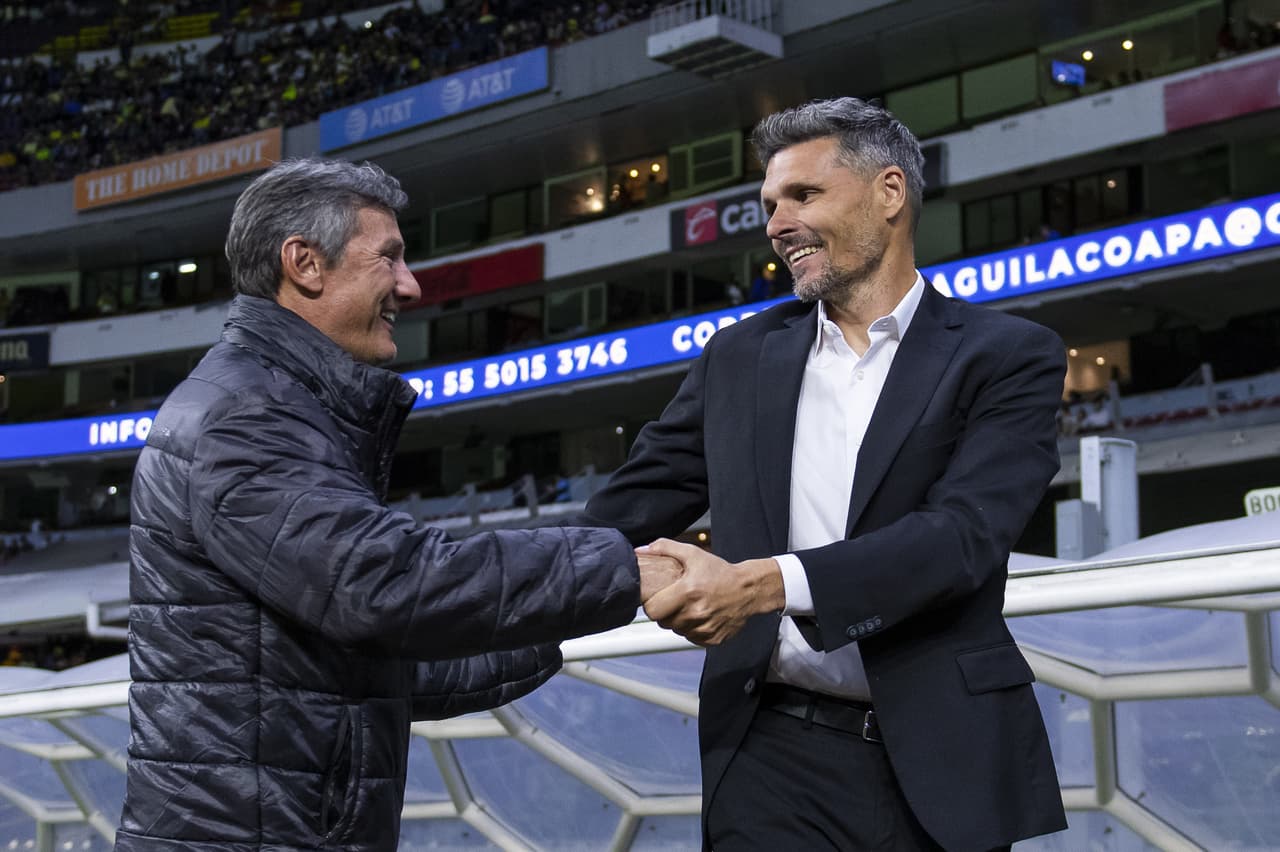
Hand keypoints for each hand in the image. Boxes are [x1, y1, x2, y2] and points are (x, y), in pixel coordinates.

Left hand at [640, 538, 784, 645]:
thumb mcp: (693, 554)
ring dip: (679, 622)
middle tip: (675, 601)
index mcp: (687, 592)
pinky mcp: (713, 639)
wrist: (749, 590)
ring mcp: (705, 628)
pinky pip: (692, 638)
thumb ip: (665, 548)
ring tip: (690, 607)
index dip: (652, 604)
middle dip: (666, 613)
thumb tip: (641, 549)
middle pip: (664, 622)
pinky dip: (693, 629)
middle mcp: (695, 613)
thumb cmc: (721, 572)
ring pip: (677, 631)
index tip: (659, 598)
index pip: (652, 610)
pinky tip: (700, 616)